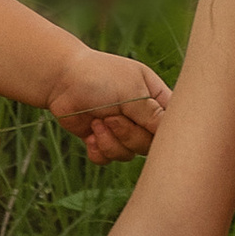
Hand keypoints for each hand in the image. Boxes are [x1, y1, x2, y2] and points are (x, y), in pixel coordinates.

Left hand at [47, 43, 172, 163]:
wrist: (60, 79)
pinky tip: (89, 133)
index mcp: (155, 98)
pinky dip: (98, 149)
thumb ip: (153, 114)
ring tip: (96, 121)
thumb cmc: (99, 76)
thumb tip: (174, 134)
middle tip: (111, 117)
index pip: (173, 124)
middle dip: (128, 134)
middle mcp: (142, 116)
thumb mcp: (132, 91)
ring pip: (129, 154)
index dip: (164, 133)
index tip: (147, 128)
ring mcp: (122, 130)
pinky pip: (109, 159)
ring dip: (110, 141)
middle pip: (150, 145)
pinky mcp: (102, 140)